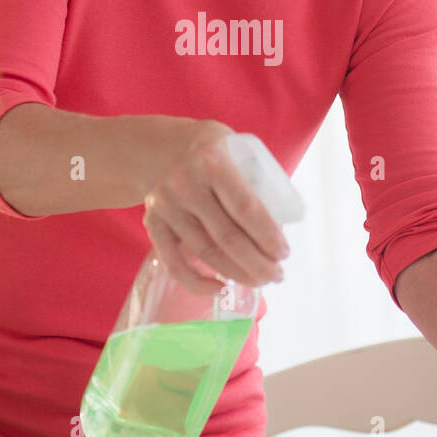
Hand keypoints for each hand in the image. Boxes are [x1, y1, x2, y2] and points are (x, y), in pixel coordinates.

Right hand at [141, 120, 288, 295]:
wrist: (158, 147)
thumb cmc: (209, 151)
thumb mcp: (234, 147)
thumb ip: (254, 178)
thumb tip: (281, 224)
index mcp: (213, 162)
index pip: (246, 208)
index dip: (268, 237)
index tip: (284, 253)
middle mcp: (185, 184)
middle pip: (227, 237)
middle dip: (258, 263)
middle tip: (277, 274)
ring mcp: (166, 205)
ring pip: (205, 252)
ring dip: (236, 274)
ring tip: (259, 281)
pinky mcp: (152, 222)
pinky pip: (174, 263)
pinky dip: (196, 283)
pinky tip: (219, 289)